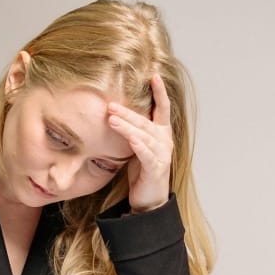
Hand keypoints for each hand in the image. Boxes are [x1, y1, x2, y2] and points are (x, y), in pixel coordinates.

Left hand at [107, 73, 172, 212]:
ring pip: (144, 135)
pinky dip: (137, 144)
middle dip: (128, 112)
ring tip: (111, 118)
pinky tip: (129, 138)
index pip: (163, 109)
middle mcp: (165, 141)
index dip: (160, 92)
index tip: (154, 75)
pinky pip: (145, 153)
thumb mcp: (137, 147)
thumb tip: (115, 115)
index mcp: (162, 134)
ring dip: (127, 126)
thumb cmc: (142, 172)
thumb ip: (133, 132)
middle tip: (110, 104)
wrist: (149, 199)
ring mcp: (162, 154)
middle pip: (146, 121)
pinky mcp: (155, 168)